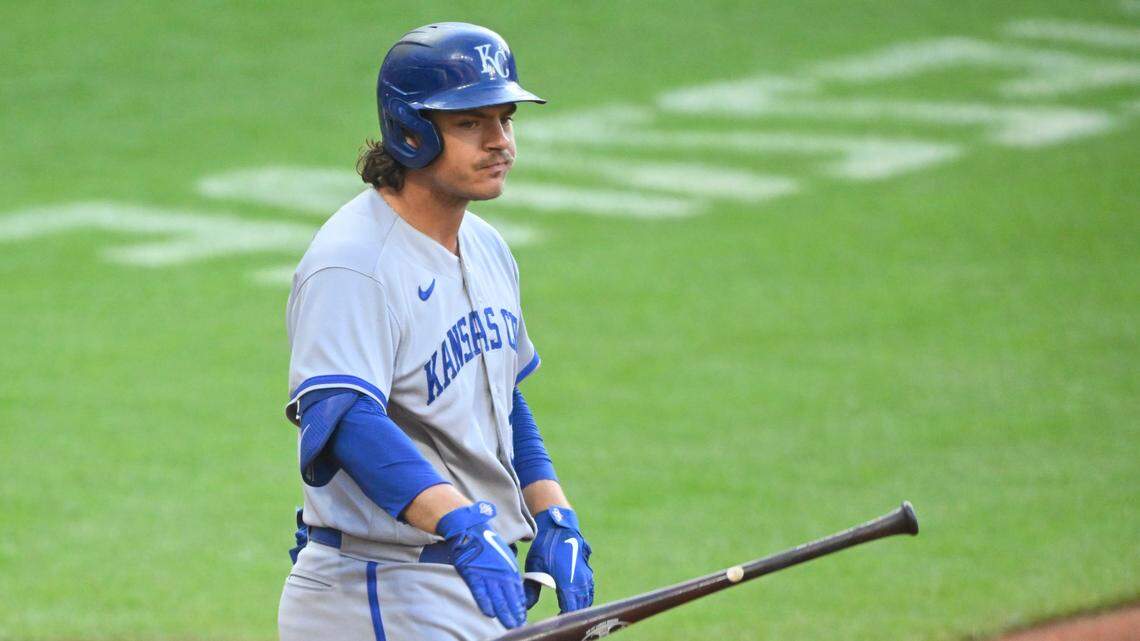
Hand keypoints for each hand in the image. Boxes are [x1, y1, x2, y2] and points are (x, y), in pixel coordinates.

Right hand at [437, 501, 526, 628]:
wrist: (471, 530)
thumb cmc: (488, 542)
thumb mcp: (505, 555)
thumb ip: (509, 572)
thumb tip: (514, 587)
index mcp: (510, 568)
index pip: (518, 592)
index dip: (520, 606)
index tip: (522, 617)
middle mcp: (501, 573)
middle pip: (510, 599)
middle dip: (514, 614)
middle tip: (518, 625)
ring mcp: (487, 575)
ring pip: (497, 599)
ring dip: (504, 613)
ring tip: (509, 625)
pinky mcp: (473, 575)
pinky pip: (480, 593)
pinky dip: (485, 604)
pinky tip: (490, 614)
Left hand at [524, 506, 593, 612]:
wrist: (558, 525)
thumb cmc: (544, 546)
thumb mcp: (534, 567)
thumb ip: (531, 589)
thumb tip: (526, 607)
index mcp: (568, 582)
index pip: (570, 609)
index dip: (564, 618)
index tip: (555, 621)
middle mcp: (581, 580)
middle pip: (581, 606)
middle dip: (572, 614)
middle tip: (560, 619)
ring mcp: (586, 573)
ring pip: (587, 597)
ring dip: (579, 605)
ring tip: (567, 610)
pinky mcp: (587, 568)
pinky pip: (589, 588)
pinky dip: (583, 596)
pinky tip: (574, 597)